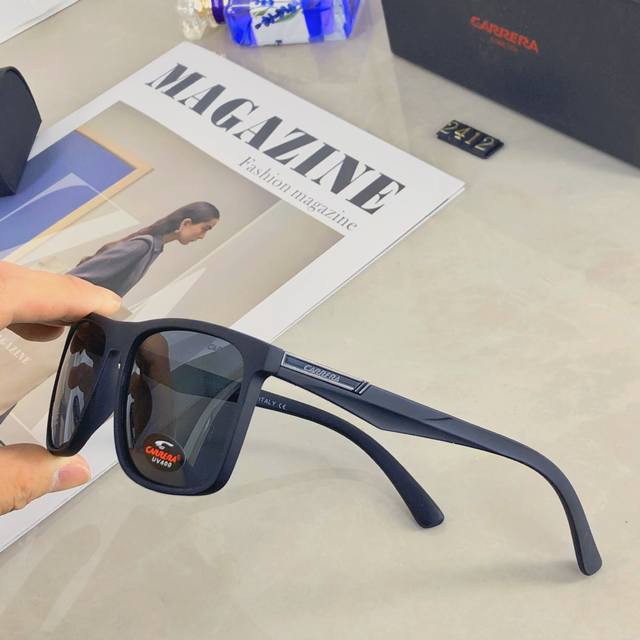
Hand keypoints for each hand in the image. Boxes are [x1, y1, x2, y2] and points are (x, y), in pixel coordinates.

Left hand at [0, 262, 121, 514]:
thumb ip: (13, 478)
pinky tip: (18, 331)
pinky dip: (2, 306)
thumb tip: (74, 473)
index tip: (113, 307)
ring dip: (25, 296)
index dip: (69, 293)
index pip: (15, 291)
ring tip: (62, 324)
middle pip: (2, 278)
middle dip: (53, 290)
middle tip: (97, 315)